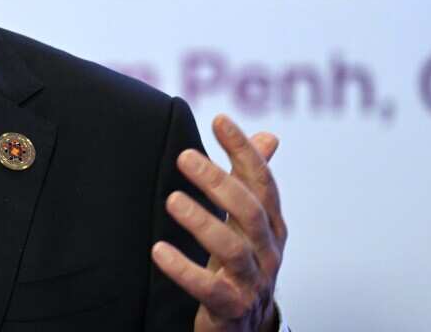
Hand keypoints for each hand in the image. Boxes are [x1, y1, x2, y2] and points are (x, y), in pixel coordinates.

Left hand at [151, 115, 287, 331]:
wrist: (245, 325)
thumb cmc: (242, 264)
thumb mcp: (249, 223)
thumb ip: (252, 182)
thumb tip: (269, 136)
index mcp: (271, 225)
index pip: (262, 181)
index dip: (244, 150)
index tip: (219, 119)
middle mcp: (267, 250)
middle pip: (249, 210)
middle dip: (218, 181)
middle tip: (184, 157)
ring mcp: (253, 280)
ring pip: (232, 248)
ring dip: (202, 221)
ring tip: (172, 200)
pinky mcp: (233, 307)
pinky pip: (209, 288)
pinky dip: (184, 269)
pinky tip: (159, 251)